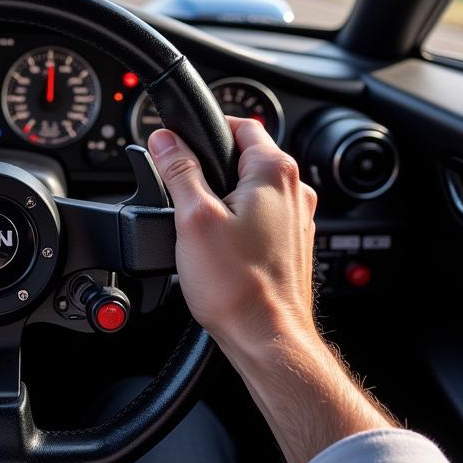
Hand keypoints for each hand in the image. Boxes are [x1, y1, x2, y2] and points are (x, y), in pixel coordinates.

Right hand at [147, 116, 316, 357]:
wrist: (267, 339)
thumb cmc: (238, 287)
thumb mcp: (192, 218)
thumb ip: (178, 170)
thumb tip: (164, 139)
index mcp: (275, 172)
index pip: (241, 124)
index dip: (204, 129)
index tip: (178, 144)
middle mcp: (295, 190)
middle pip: (245, 156)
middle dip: (211, 166)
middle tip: (182, 189)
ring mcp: (297, 218)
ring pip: (252, 187)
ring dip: (224, 195)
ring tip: (199, 223)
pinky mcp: (291, 243)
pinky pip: (260, 215)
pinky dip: (237, 220)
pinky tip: (219, 246)